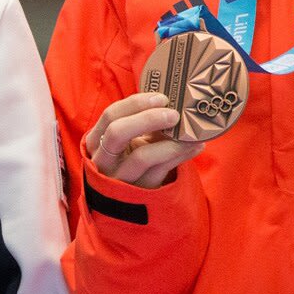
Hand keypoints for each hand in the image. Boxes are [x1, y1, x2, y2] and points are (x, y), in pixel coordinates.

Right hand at [84, 91, 206, 189]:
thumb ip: (141, 122)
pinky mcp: (140, 191)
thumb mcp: (127, 140)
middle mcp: (102, 160)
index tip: (161, 98)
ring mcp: (119, 178)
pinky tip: (196, 146)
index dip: (135, 104)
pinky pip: (161, 171)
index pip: (110, 115)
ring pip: (142, 156)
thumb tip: (173, 101)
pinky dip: (181, 155)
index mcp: (97, 140)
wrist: (129, 196)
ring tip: (192, 133)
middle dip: (148, 119)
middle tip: (174, 115)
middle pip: (118, 133)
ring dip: (171, 142)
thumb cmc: (129, 157)